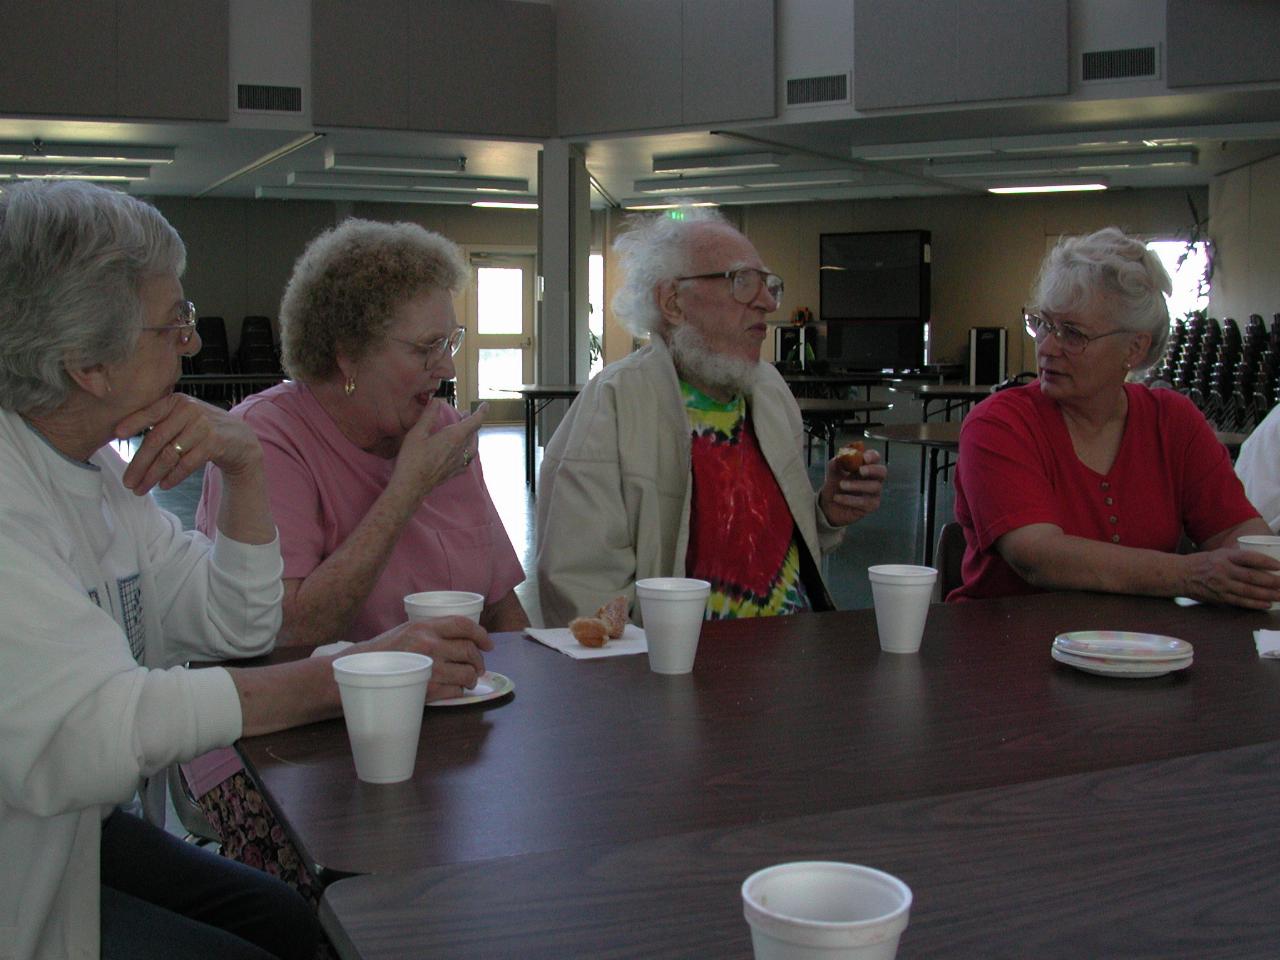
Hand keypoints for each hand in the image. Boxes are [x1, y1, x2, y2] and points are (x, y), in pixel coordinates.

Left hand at [115, 393, 262, 495]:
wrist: (240, 438)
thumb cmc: (203, 429)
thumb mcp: (183, 417)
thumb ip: (161, 420)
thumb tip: (122, 431)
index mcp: (177, 401)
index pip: (150, 413)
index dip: (132, 423)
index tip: (117, 435)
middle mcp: (189, 411)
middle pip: (157, 439)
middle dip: (139, 463)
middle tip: (127, 481)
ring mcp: (203, 426)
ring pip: (170, 455)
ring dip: (153, 475)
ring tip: (141, 488)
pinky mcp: (214, 443)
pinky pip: (187, 464)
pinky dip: (173, 477)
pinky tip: (163, 486)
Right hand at [358, 617, 494, 700]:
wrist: (361, 671)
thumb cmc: (386, 650)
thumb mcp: (409, 630)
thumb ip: (434, 631)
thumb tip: (465, 638)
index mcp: (425, 627)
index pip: (463, 625)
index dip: (481, 635)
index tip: (489, 645)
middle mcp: (429, 645)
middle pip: (469, 651)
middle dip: (479, 661)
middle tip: (479, 667)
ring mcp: (429, 668)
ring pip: (466, 673)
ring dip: (472, 678)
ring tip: (468, 680)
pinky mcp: (426, 690)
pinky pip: (455, 691)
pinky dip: (459, 691)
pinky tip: (454, 689)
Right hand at [389, 401, 486, 501]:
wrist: (411, 486)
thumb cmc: (412, 459)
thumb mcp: (417, 433)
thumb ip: (429, 416)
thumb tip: (437, 401)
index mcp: (454, 437)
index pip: (474, 422)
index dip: (481, 412)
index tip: (485, 405)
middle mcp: (460, 450)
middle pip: (473, 433)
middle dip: (472, 421)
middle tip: (466, 414)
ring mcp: (459, 463)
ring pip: (473, 447)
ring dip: (472, 436)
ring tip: (467, 431)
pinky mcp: (455, 472)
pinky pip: (468, 459)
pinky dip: (469, 451)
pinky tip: (464, 452)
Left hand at [818, 447, 885, 526]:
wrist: (828, 505)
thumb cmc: (834, 485)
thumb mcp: (833, 471)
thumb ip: (838, 461)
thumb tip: (844, 454)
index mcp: (866, 466)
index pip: (875, 457)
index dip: (872, 456)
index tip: (864, 457)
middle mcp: (874, 478)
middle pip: (882, 471)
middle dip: (873, 469)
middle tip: (860, 470)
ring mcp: (874, 492)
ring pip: (874, 487)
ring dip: (856, 485)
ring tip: (841, 485)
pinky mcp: (871, 505)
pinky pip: (864, 502)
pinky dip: (849, 499)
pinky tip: (837, 498)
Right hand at [1181, 547, 1279, 608]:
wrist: (1180, 574)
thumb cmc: (1202, 562)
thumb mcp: (1219, 554)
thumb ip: (1238, 558)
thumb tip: (1261, 564)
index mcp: (1224, 556)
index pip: (1249, 558)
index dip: (1266, 561)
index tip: (1279, 565)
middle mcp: (1223, 570)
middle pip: (1252, 577)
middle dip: (1272, 581)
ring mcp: (1221, 585)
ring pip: (1249, 591)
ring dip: (1267, 594)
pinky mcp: (1219, 597)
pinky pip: (1240, 602)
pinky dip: (1255, 604)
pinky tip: (1267, 604)